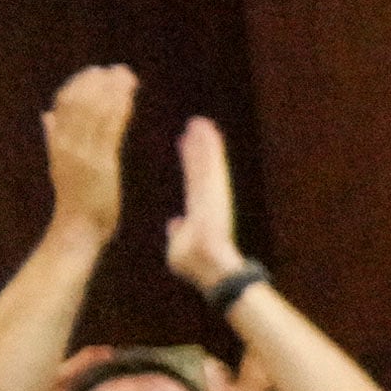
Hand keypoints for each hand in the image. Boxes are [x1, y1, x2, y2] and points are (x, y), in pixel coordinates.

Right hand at [42, 66, 133, 241]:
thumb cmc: (76, 200)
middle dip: (99, 83)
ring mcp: (83, 154)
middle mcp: (67, 144)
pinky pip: (109, 131)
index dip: (80, 84)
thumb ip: (54, 138)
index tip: (97, 71)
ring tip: (127, 77)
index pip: (65, 103)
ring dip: (112, 92)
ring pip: (94, 113)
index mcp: (58, 141)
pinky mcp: (101, 165)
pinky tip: (129, 98)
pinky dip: (118, 111)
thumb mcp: (60, 165)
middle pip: (80, 102)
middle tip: (119, 69)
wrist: (78, 228)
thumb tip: (46, 115)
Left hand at [161, 113, 242, 295]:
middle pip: (202, 167)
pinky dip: (208, 147)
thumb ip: (178, 233)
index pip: (194, 180)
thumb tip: (174, 225)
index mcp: (200, 211)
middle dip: (199, 146)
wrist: (211, 269)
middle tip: (196, 123)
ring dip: (205, 142)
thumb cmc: (196, 265)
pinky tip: (204, 129)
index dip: (191, 161)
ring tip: (200, 121)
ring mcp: (214, 194)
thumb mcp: (180, 246)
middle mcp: (209, 199)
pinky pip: (210, 164)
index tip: (185, 143)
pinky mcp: (215, 191)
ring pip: (208, 162)